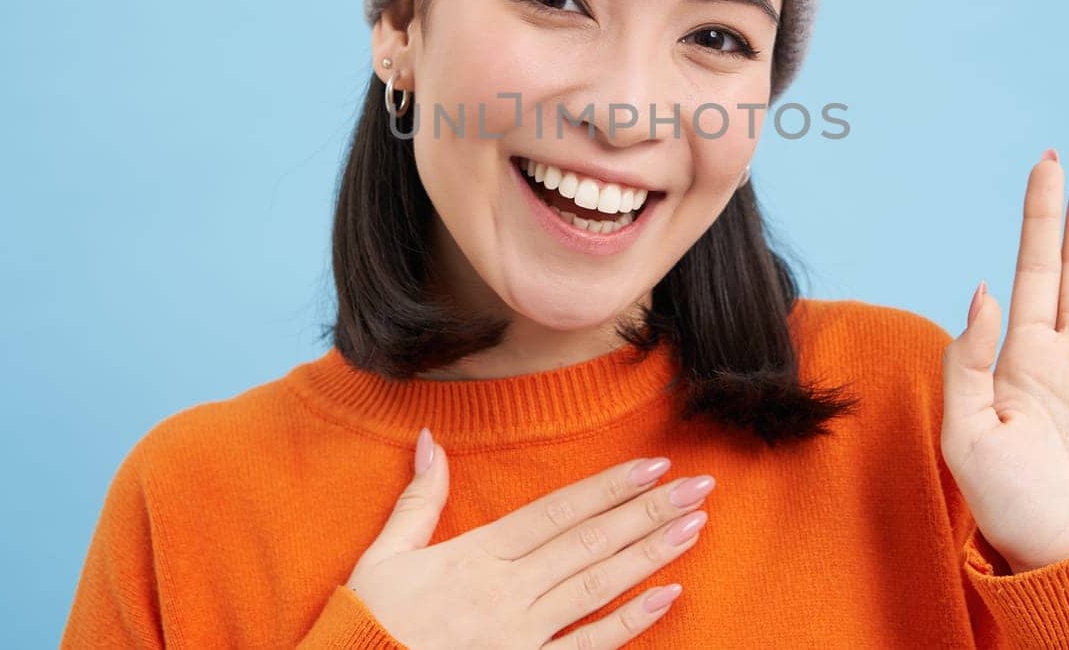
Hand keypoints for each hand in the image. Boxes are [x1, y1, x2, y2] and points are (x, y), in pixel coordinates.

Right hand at [346, 431, 712, 647]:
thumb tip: (429, 439)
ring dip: (651, 554)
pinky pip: (587, 648)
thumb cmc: (368, 625)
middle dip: (648, 511)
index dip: (608, 488)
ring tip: (695, 526)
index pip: (556, 513)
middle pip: (590, 542)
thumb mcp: (384, 556)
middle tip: (700, 486)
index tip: (653, 465)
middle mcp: (507, 593)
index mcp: (476, 556)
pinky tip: (668, 597)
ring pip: (598, 587)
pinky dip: (630, 623)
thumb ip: (418, 499)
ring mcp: (521, 637)